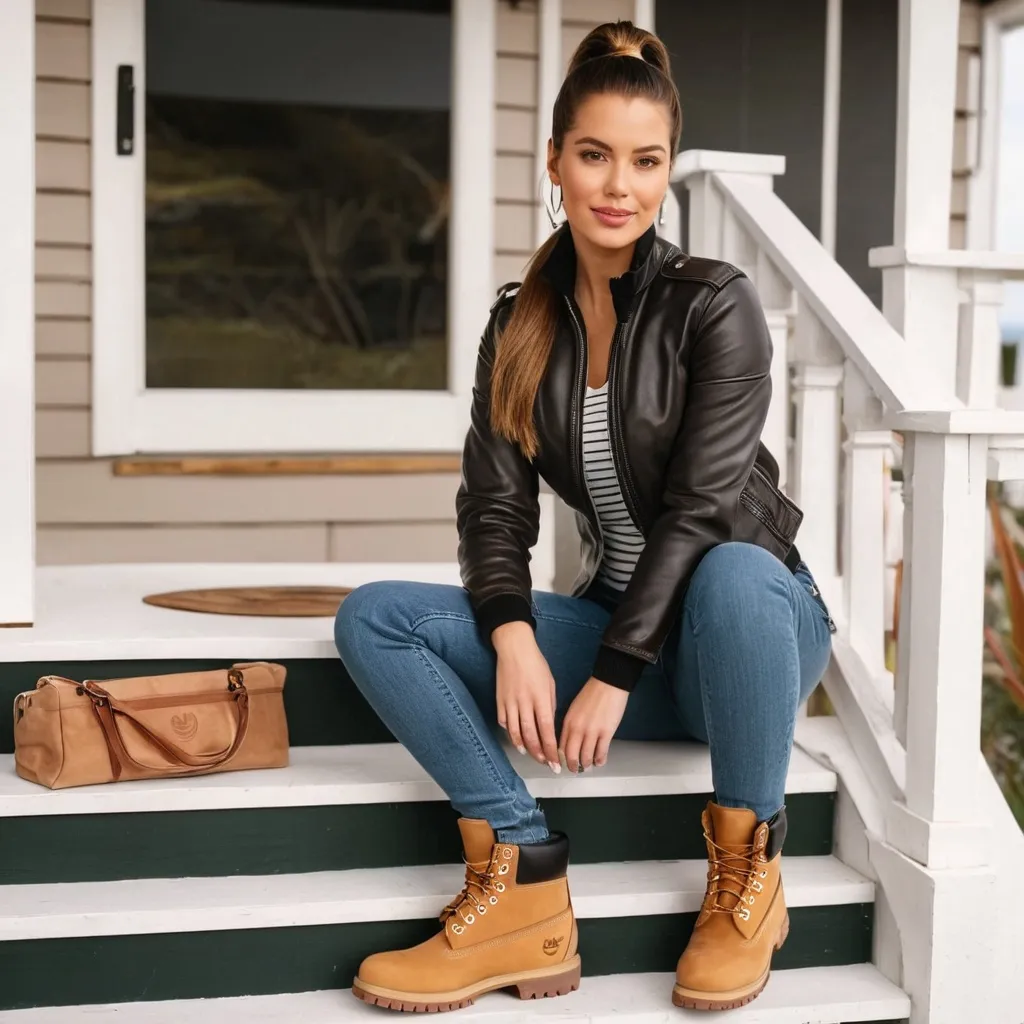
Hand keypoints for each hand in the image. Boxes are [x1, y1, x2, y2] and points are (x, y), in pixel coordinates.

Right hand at [492, 622, 560, 771]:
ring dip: (523, 747)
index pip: (546, 731)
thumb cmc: (536, 663)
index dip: (551, 750)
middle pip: (530, 736)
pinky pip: (504, 722)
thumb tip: (548, 725)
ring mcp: (509, 702)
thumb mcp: (550, 683)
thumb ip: (549, 705)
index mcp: (540, 698)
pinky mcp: (499, 700)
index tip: (556, 762)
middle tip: (546, 765)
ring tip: (531, 756)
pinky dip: (510, 733)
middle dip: (539, 754)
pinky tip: (516, 739)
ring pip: (515, 732)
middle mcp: (524, 703)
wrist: (514, 648)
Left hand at [559, 677, 627, 772]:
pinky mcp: (606, 733)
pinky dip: (600, 760)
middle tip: (574, 769)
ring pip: (586, 757)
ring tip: (588, 766)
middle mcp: (577, 729)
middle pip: (570, 755)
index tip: (563, 763)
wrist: (608, 684)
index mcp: (568, 722)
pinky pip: (601, 752)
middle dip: (572, 766)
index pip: (560, 746)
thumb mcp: (574, 709)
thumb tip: (570, 740)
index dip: (561, 758)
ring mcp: (592, 732)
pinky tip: (600, 762)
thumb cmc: (591, 694)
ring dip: (586, 764)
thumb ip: (571, 724)